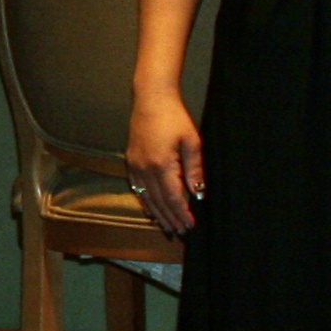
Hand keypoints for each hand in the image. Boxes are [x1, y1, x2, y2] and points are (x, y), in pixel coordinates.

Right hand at [123, 93, 203, 236]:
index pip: (173, 197)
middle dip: (171, 218)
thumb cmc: (174, 117)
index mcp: (162, 164)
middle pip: (159, 201)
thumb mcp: (192, 142)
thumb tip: (199, 193)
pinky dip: (146, 201)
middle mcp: (145, 168)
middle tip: (181, 232)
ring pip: (146, 197)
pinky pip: (137, 187)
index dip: (182, 213)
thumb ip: (195, 169)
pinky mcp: (131, 160)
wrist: (151, 99)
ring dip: (158, 214)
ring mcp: (135, 165)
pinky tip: (152, 209)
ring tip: (168, 227)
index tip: (191, 225)